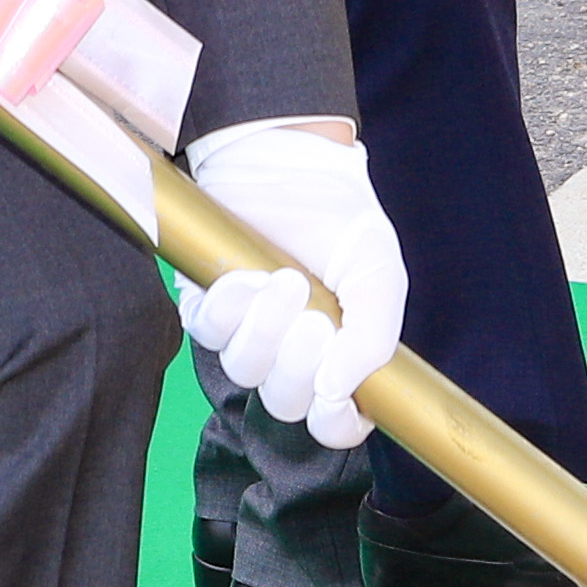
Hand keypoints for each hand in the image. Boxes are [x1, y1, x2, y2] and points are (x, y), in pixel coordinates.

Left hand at [176, 120, 407, 447]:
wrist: (295, 162)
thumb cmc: (342, 220)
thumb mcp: (379, 275)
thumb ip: (374, 335)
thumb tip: (341, 389)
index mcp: (340, 358)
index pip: (335, 424)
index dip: (335, 422)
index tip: (337, 392)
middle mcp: (290, 356)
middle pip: (285, 403)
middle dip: (300, 366)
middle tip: (316, 318)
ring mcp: (247, 334)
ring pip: (244, 371)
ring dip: (266, 332)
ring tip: (288, 281)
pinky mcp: (208, 307)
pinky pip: (208, 332)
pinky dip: (231, 309)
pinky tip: (252, 277)